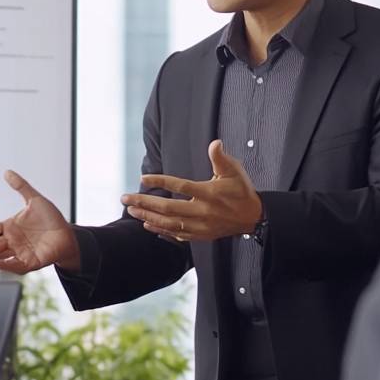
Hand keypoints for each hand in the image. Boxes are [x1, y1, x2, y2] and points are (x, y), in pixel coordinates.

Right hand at [0, 169, 79, 272]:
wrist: (69, 234)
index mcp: (10, 227)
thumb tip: (7, 172)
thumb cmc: (52, 219)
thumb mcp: (35, 200)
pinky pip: (17, 265)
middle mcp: (12, 241)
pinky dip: (7, 265)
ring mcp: (20, 252)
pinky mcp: (31, 262)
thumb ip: (21, 186)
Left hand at [121, 140, 262, 242]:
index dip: (160, 182)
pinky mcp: (200, 235)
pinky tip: (146, 225)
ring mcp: (201, 226)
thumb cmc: (241, 191)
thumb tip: (215, 143)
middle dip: (144, 203)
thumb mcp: (234, 171)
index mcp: (210, 194)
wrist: (253, 217)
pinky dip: (160, 230)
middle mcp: (203, 211)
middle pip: (168, 209)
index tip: (143, 178)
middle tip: (125, 198)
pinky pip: (176, 235)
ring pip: (169, 224)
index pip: (180, 186)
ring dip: (148, 217)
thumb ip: (221, 158)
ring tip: (131, 210)